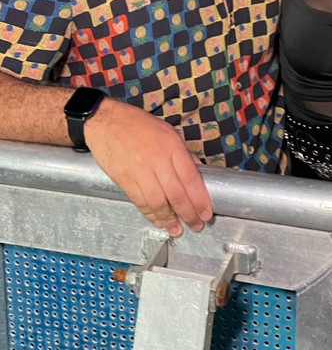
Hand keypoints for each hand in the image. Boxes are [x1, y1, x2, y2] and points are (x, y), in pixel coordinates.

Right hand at [85, 100, 212, 235]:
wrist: (107, 121)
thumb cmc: (139, 124)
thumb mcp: (168, 132)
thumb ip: (183, 153)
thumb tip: (198, 171)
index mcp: (172, 146)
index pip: (191, 178)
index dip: (200, 200)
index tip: (206, 214)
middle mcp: (158, 159)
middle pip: (177, 194)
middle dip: (188, 214)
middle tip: (196, 226)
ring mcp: (139, 170)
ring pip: (158, 202)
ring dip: (169, 219)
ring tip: (176, 229)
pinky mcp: (124, 178)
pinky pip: (139, 201)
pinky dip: (150, 214)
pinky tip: (158, 220)